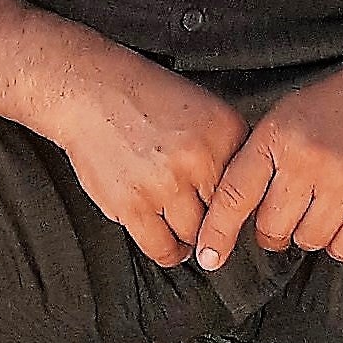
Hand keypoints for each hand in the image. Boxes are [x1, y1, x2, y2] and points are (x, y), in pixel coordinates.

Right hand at [46, 56, 247, 269]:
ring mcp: (166, 184)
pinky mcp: (134, 205)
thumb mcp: (204, 109)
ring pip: (195, 236)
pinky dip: (169, 252)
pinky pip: (162, 248)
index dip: (240, 201)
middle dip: (216, 219)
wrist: (92, 91)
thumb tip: (243, 193)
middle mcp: (199, 158)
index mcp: (224, 132)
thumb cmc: (144, 98)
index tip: (234, 210)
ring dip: (192, 236)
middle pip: (225, 215)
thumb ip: (227, 149)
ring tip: (187, 230)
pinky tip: (170, 242)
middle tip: (208, 220)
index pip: (249, 187)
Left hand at [192, 65, 342, 271]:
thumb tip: (231, 215)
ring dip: (312, 231)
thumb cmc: (342, 106)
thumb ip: (260, 160)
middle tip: (293, 209)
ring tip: (328, 200)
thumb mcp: (287, 118)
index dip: (217, 232)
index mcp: (278, 137)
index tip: (208, 258)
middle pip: (272, 228)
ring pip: (308, 240)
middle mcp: (308, 161)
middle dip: (276, 228)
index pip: (235, 194)